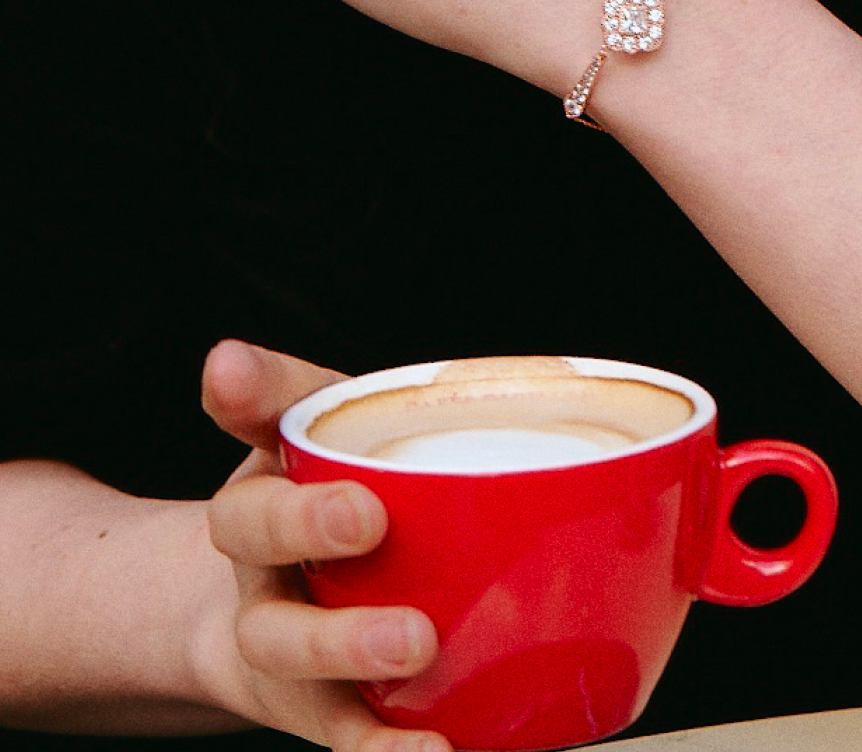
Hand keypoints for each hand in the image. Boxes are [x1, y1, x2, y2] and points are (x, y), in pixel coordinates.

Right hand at [192, 340, 446, 751]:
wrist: (277, 584)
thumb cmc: (312, 483)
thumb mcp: (298, 424)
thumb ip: (273, 392)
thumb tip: (223, 358)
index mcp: (258, 521)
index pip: (256, 519)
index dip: (304, 519)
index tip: (367, 510)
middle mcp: (266, 602)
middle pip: (280, 627)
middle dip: (341, 631)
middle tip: (410, 616)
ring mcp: (299, 665)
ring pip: (315, 689)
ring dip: (368, 695)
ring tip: (429, 688)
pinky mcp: (334, 712)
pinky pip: (357, 740)